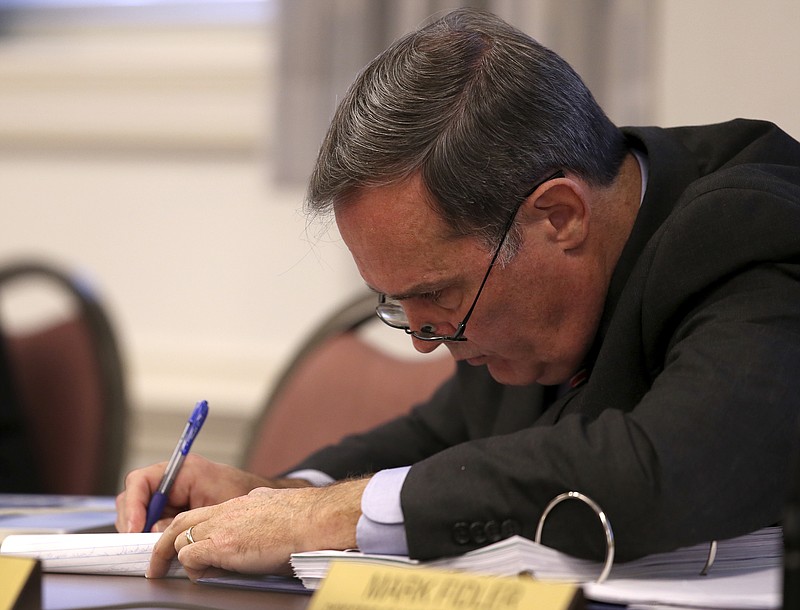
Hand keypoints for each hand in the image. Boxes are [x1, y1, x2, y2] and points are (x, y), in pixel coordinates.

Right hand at [115, 454, 297, 532]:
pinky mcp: (173, 507)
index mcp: (182, 470)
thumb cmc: (242, 493)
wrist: (258, 496)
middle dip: (132, 521)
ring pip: (140, 512)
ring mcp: (171, 494)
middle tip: (138, 543)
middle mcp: (172, 480)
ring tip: (153, 548)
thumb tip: (158, 531)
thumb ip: (184, 518)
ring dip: (141, 530)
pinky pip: (153, 521)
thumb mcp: (215, 505)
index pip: (140, 481)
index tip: (135, 528)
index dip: (133, 505)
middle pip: (134, 497)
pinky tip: (162, 547)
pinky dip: (153, 534)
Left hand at [146, 477, 369, 579]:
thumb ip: (258, 514)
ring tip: (170, 572)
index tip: (182, 543)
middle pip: (182, 522)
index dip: (188, 530)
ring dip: (175, 557)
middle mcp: (226, 511)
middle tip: (158, 561)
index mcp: (240, 503)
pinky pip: (191, 556)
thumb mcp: (274, 509)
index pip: (203, 513)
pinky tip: (201, 575)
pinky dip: (191, 567)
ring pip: (180, 538)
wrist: (314, 520)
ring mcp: (222, 526)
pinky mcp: (222, 545)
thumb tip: (256, 529)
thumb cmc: (305, 520)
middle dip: (164, 542)